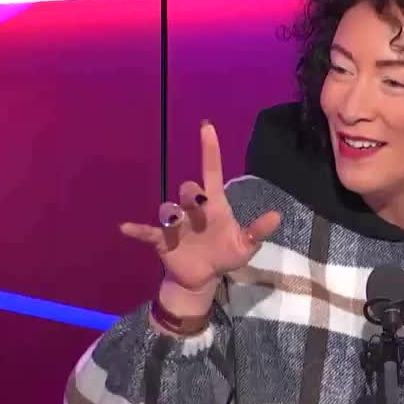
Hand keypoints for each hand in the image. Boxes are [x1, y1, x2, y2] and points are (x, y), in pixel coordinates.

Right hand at [120, 120, 280, 289]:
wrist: (203, 277)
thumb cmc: (224, 254)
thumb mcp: (245, 245)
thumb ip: (258, 231)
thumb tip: (277, 216)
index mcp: (214, 205)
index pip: (212, 171)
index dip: (209, 150)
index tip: (207, 127)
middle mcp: (192, 209)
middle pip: (188, 188)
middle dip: (192, 194)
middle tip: (201, 206)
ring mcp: (175, 223)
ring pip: (169, 207)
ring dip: (171, 213)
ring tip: (175, 223)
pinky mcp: (161, 239)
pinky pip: (146, 231)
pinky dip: (137, 229)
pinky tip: (126, 228)